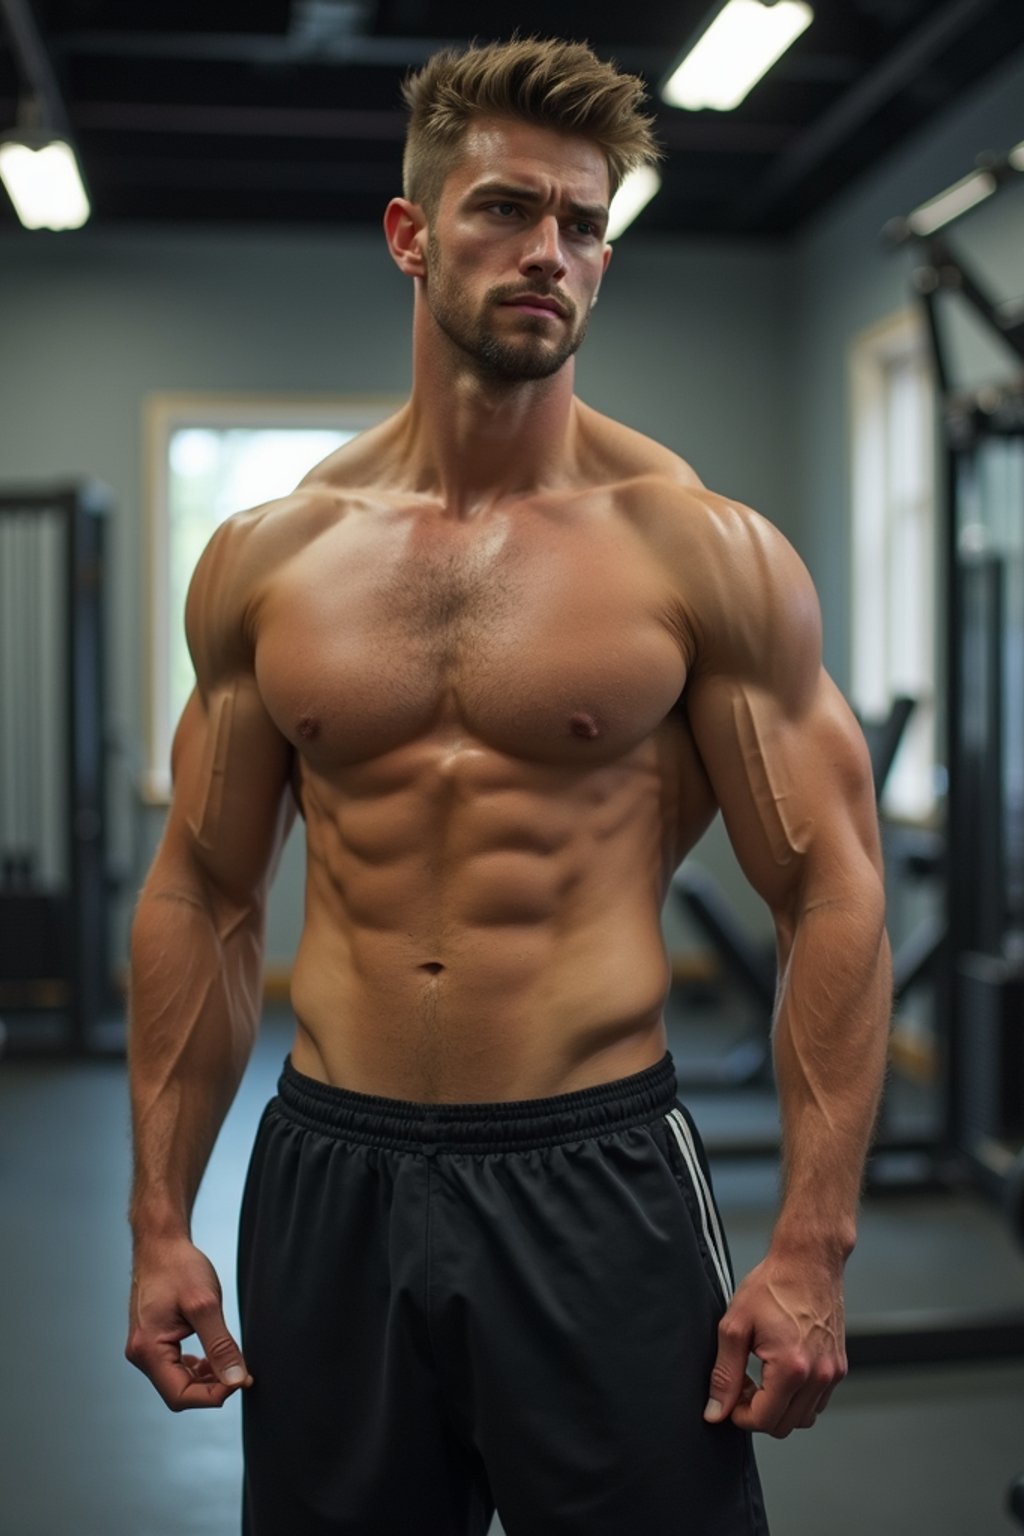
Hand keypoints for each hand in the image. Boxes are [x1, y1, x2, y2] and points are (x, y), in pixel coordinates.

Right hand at [126, 1235, 252, 1410]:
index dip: (214, 1395)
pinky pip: (174, 1367)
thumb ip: (220, 1346)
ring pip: (177, 1382)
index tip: (242, 1379)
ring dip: (205, 1379)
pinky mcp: (154, 1341)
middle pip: (179, 1392)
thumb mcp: (206, 1305)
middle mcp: (141, 1355)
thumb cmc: (179, 1267)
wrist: (161, 1244)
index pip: (180, 1395)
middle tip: (242, 1373)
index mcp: (148, 1349)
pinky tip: (211, 1357)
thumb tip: (236, 1380)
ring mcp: (145, 1349)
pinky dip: (196, 1368)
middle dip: (212, 1388)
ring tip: (229, 1363)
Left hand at [703, 1251, 846, 1436]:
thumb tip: (716, 1411)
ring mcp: (833, 1372)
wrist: (808, 1260)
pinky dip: (798, 1398)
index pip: (764, 1421)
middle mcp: (819, 1376)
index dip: (739, 1416)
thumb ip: (725, 1374)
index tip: (729, 1399)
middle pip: (785, 1426)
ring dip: (780, 1409)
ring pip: (803, 1418)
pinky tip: (780, 1372)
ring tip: (761, 1378)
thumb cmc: (773, 1285)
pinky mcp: (839, 1366)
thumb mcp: (736, 1326)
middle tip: (742, 1386)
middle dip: (758, 1414)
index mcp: (791, 1368)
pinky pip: (818, 1401)